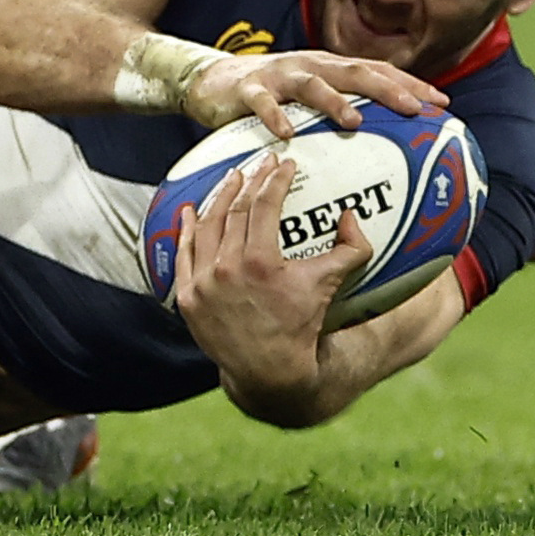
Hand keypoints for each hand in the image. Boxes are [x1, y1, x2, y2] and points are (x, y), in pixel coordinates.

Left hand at [169, 152, 366, 396]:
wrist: (269, 371)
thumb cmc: (301, 325)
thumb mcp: (329, 286)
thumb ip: (351, 249)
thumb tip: (350, 215)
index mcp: (259, 263)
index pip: (263, 205)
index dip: (275, 180)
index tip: (284, 164)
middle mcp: (226, 269)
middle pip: (234, 211)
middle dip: (249, 182)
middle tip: (260, 164)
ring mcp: (202, 284)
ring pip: (207, 227)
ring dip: (219, 198)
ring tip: (232, 179)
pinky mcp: (188, 298)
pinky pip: (183, 255)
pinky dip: (186, 230)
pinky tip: (191, 211)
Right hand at [183, 49, 443, 140]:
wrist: (213, 81)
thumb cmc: (273, 97)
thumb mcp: (311, 101)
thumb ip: (342, 113)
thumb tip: (387, 150)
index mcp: (330, 68)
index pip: (378, 71)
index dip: (410, 84)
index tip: (443, 104)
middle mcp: (310, 65)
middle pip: (356, 72)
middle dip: (388, 89)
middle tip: (414, 109)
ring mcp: (279, 74)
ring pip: (312, 84)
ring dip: (335, 101)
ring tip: (355, 121)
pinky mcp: (248, 89)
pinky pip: (262, 103)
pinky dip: (275, 116)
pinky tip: (286, 134)